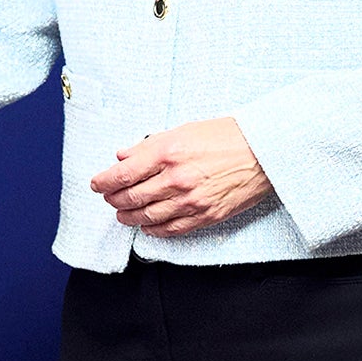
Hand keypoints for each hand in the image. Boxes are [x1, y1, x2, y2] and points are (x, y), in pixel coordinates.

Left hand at [88, 117, 271, 236]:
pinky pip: (172, 229)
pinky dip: (155, 230)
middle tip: (109, 198)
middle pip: (132, 197)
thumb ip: (149, 145)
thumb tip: (123, 156)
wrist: (264, 151)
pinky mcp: (206, 215)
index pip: (124, 173)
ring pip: (148, 216)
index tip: (97, 184)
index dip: (104, 182)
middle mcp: (176, 178)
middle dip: (115, 200)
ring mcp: (191, 200)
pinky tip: (147, 227)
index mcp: (167, 152)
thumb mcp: (183, 130)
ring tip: (123, 214)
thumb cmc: (227, 136)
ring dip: (130, 217)